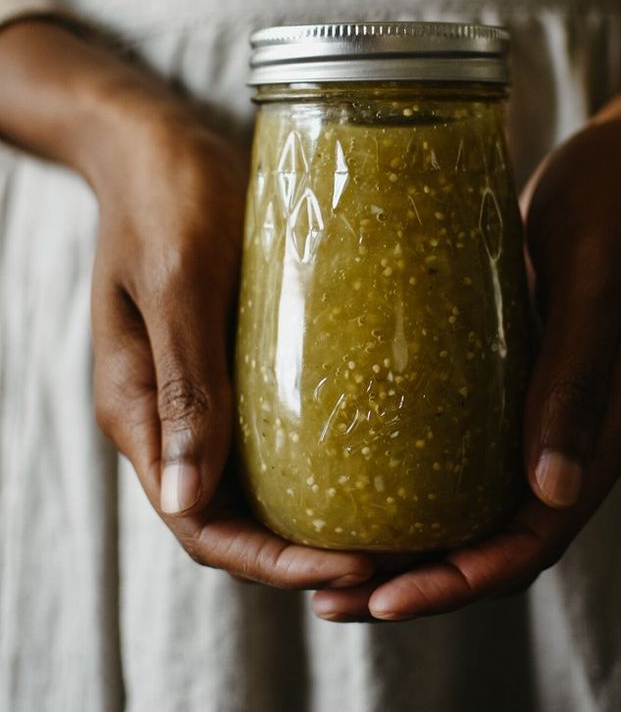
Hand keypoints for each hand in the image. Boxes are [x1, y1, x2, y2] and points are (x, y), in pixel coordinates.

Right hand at [89, 90, 373, 590]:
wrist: (157, 141)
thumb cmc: (167, 197)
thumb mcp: (179, 282)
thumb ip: (183, 382)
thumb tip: (189, 498)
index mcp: (138, 410)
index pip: (201, 524)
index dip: (271, 562)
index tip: (349, 570)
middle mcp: (167, 414)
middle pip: (231, 519)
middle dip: (303, 553)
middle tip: (390, 559)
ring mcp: (198, 389)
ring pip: (254, 484)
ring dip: (313, 516)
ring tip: (391, 525)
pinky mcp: (231, 360)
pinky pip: (270, 432)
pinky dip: (315, 462)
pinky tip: (372, 458)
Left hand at [312, 47, 620, 620]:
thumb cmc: (620, 200)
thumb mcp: (594, 278)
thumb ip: (575, 376)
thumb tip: (547, 490)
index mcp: (619, 420)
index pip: (540, 532)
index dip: (465, 576)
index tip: (389, 598)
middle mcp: (591, 432)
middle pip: (509, 538)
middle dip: (429, 581)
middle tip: (340, 600)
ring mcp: (565, 411)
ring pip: (493, 507)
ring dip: (425, 547)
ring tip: (344, 568)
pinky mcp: (536, 382)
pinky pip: (485, 457)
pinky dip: (436, 489)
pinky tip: (376, 487)